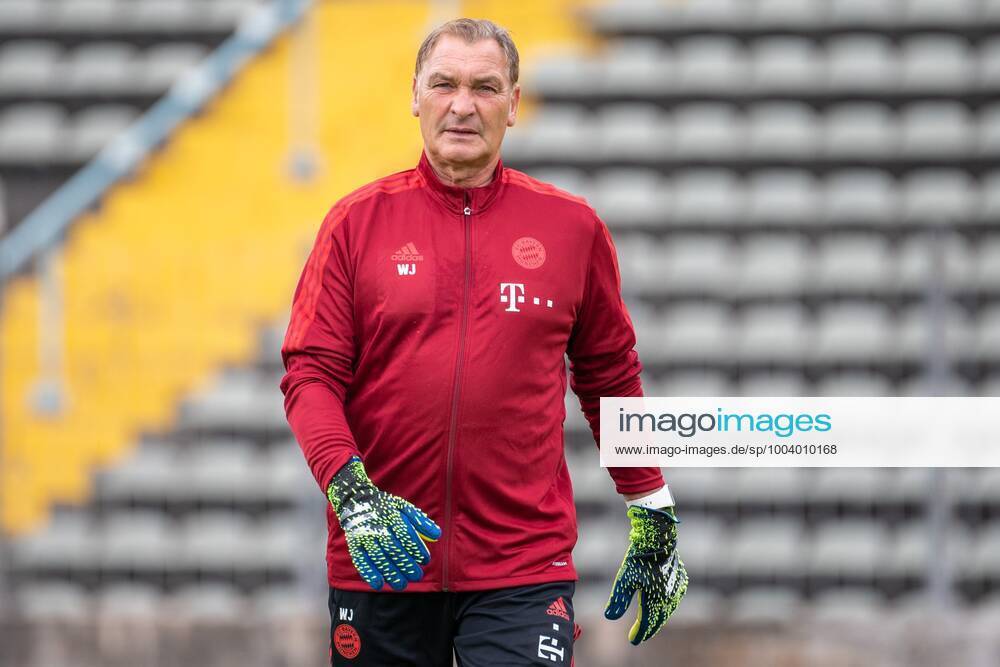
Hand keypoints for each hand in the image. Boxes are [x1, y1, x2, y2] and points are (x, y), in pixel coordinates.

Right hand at [326, 457, 440, 589]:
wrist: (355, 502)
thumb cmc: (386, 508)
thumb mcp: (403, 507)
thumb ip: (420, 521)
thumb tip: (437, 535)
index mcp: (391, 515)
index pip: (406, 533)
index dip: (417, 548)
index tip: (425, 560)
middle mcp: (377, 525)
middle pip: (393, 548)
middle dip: (406, 564)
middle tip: (417, 576)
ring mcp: (364, 535)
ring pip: (378, 557)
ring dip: (391, 573)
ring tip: (402, 585)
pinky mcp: (354, 544)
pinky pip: (361, 561)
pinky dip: (369, 573)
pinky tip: (379, 584)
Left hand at [604, 506, 687, 643]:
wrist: (658, 538)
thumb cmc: (639, 558)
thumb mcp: (624, 579)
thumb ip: (618, 600)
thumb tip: (609, 617)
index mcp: (655, 600)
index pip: (647, 623)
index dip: (640, 633)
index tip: (633, 640)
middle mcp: (669, 598)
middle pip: (658, 619)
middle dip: (649, 628)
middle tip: (640, 635)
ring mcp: (677, 589)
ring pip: (667, 609)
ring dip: (658, 617)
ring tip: (650, 622)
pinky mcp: (681, 580)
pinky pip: (673, 598)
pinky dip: (666, 605)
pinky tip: (662, 604)